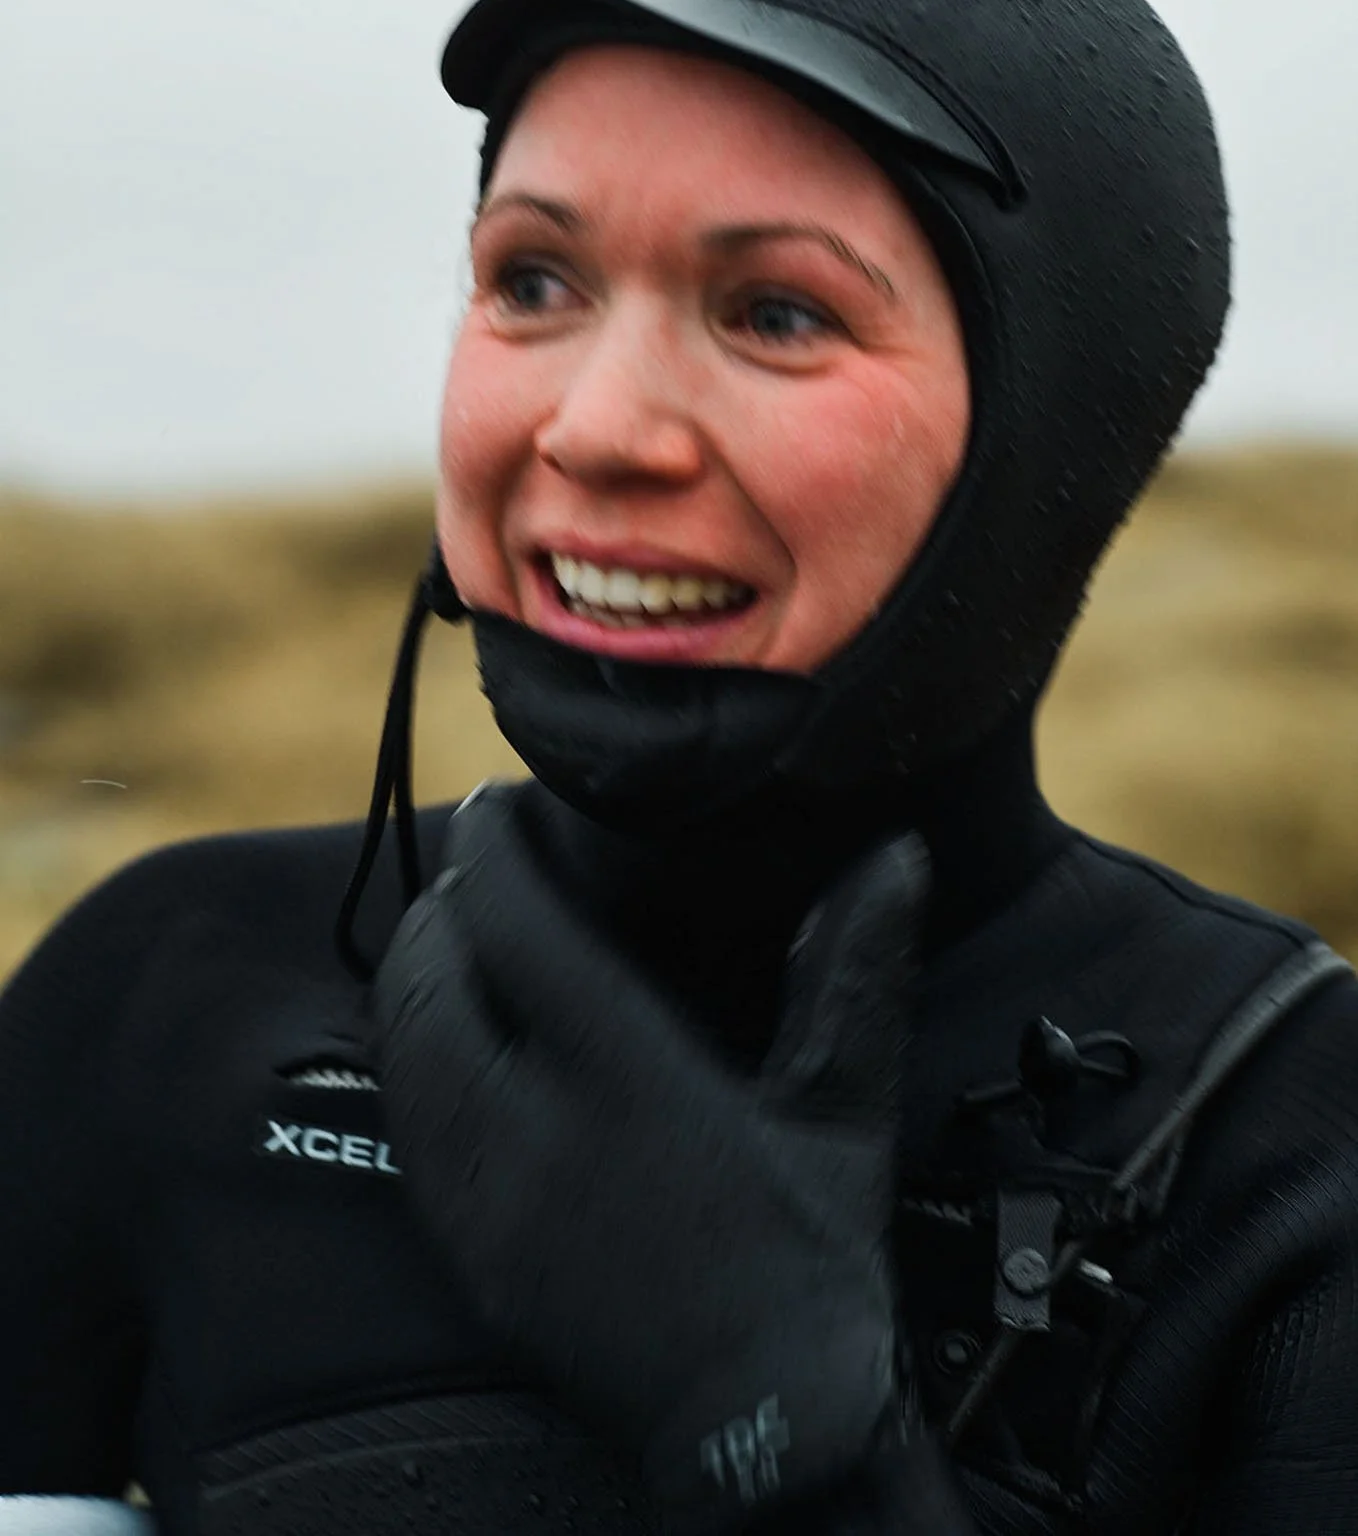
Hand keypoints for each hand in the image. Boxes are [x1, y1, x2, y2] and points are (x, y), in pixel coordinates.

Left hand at [375, 801, 926, 1530]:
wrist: (761, 1426)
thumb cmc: (812, 1262)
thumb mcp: (842, 1108)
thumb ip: (856, 971)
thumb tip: (894, 856)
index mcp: (630, 1078)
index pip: (519, 926)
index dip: (493, 850)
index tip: (495, 805)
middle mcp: (538, 1130)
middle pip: (435, 977)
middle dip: (442, 905)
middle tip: (474, 868)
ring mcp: (488, 1200)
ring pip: (402, 1050)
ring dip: (414, 974)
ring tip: (449, 935)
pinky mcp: (467, 1254)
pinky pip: (406, 1127)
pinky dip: (408, 1057)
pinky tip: (440, 1038)